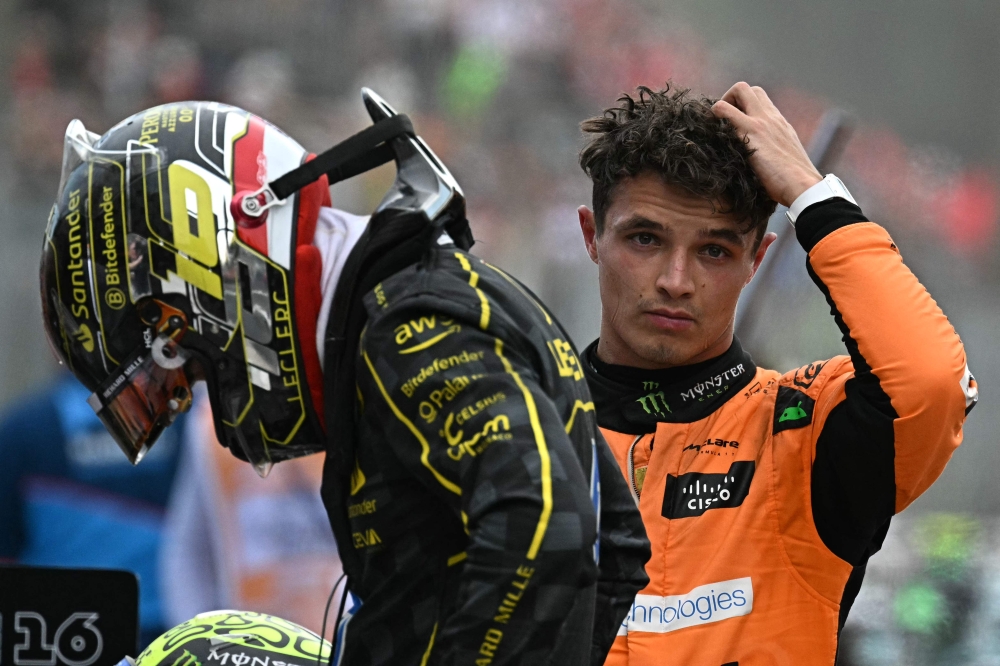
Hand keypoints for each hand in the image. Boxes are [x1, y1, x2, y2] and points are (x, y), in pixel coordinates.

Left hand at [712, 82, 821, 206]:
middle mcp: (771, 117)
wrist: (802, 186)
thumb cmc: (794, 183)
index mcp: (780, 124)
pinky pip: (724, 110)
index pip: (761, 101)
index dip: (743, 108)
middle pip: (751, 89)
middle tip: (723, 123)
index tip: (733, 126)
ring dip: (723, 103)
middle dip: (732, 99)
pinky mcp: (750, 131)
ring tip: (717, 127)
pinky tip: (711, 135)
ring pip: (740, 89)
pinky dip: (714, 116)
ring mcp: (761, 121)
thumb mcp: (784, 160)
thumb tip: (762, 167)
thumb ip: (773, 154)